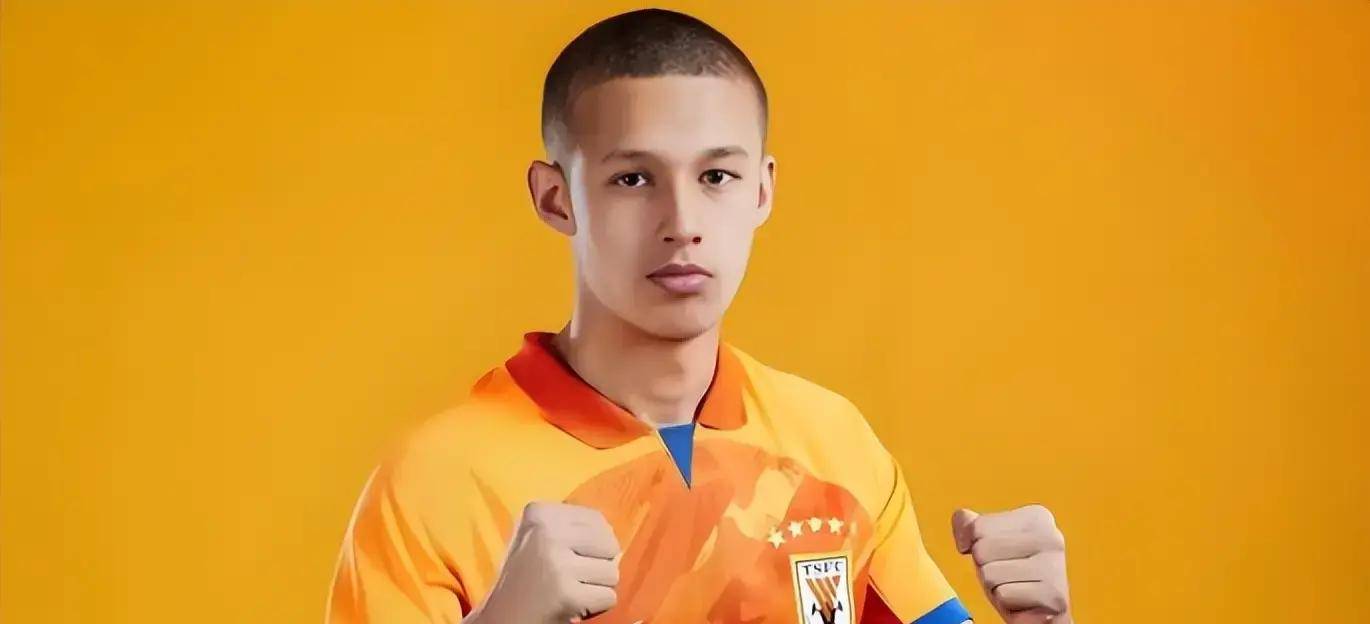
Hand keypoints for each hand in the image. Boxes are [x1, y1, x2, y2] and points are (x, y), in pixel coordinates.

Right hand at [465, 502, 620, 623]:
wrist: (503, 616)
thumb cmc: (526, 575)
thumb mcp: (540, 537)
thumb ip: (575, 528)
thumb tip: (617, 543)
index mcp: (539, 512)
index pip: (597, 519)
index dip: (593, 543)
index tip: (568, 556)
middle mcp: (547, 532)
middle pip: (609, 545)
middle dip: (598, 565)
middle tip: (570, 577)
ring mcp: (557, 563)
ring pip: (612, 572)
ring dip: (596, 587)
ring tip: (569, 589)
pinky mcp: (566, 594)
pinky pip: (608, 597)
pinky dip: (595, 607)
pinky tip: (572, 604)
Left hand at [951, 505, 1070, 623]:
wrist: (1041, 612)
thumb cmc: (1013, 575)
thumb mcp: (988, 543)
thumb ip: (970, 525)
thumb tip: (961, 523)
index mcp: (1036, 517)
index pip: (978, 526)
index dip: (977, 546)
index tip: (1000, 555)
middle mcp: (1051, 537)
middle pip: (982, 550)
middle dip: (986, 568)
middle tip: (1007, 576)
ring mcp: (1054, 566)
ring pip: (989, 574)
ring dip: (995, 587)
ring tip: (1015, 588)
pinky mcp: (1053, 595)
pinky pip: (1003, 595)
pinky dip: (1006, 603)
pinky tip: (1023, 602)